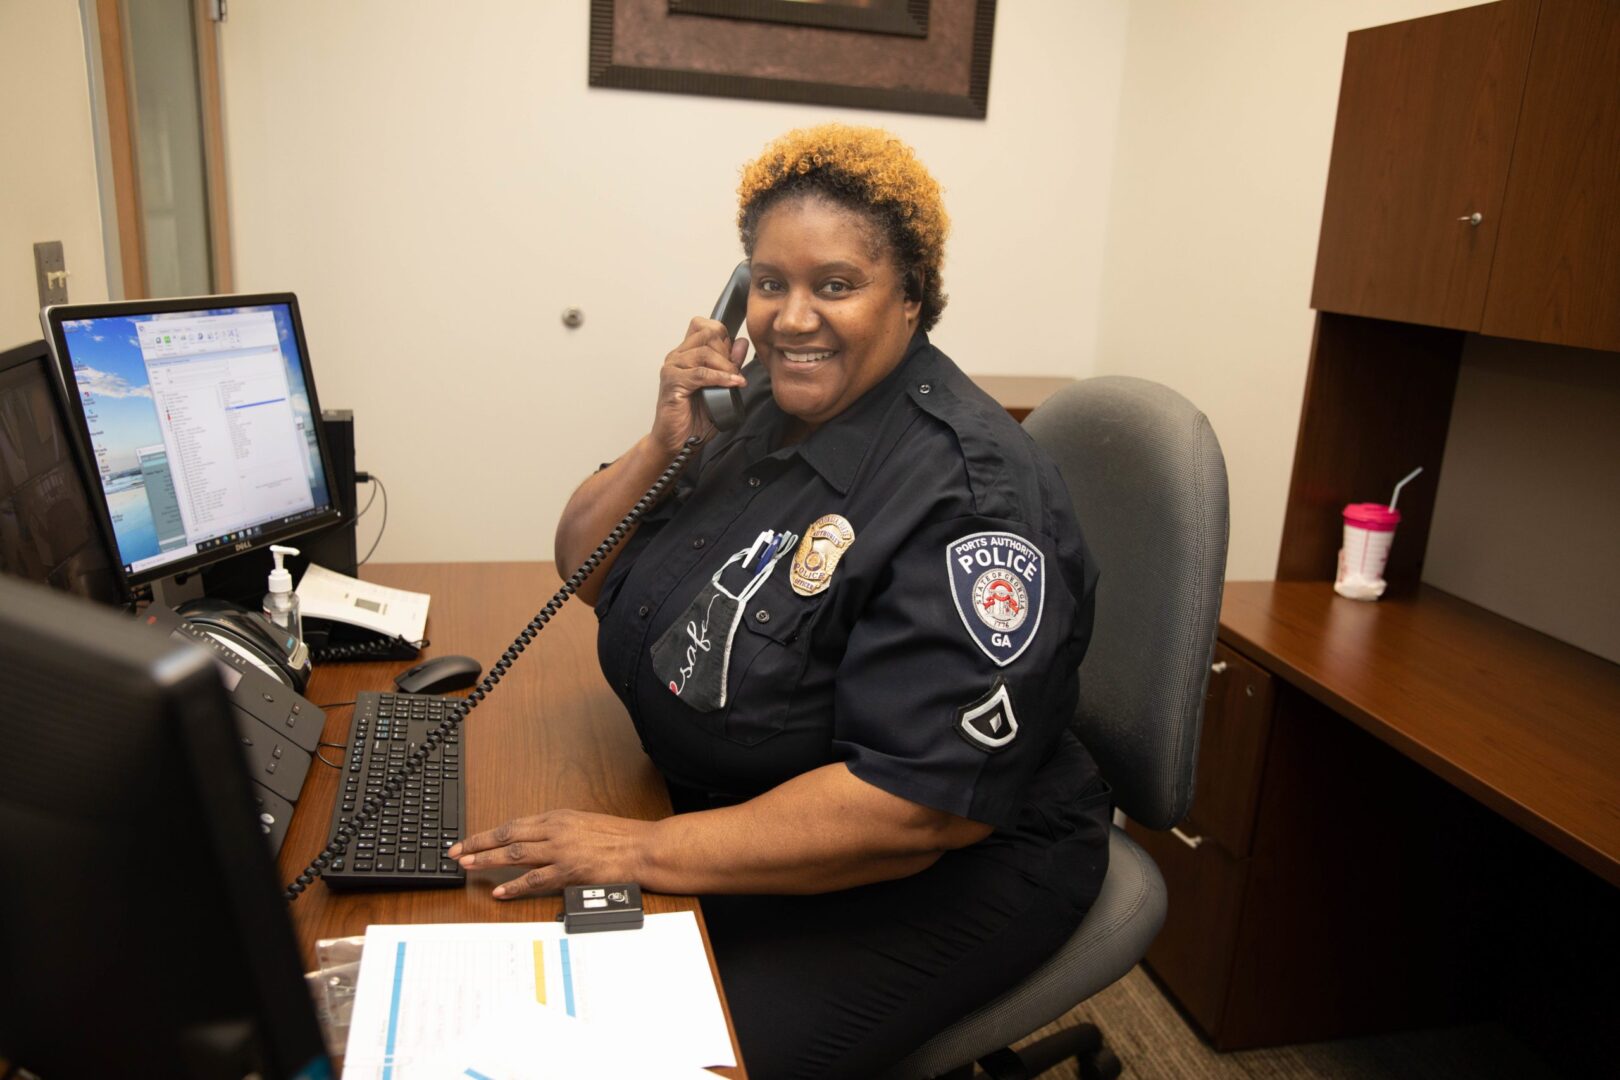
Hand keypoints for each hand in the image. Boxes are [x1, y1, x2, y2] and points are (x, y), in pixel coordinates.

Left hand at [448, 809, 653, 899]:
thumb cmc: (617, 837)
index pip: (512, 824)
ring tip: (468, 867)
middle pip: (507, 836)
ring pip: (515, 853)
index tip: (467, 842)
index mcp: (557, 817)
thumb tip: (530, 840)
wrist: (641, 848)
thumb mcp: (581, 823)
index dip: (486, 834)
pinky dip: (515, 885)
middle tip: (455, 853)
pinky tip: (500, 891)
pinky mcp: (570, 871)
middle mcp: (555, 830)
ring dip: (489, 860)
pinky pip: (536, 879)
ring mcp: (561, 850)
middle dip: (477, 845)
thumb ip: (555, 831)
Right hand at [651, 318, 748, 455]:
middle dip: (726, 351)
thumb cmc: (695, 418)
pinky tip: (732, 384)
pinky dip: (720, 378)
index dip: (723, 336)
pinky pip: (700, 373)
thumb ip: (730, 365)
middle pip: (707, 334)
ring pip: (705, 352)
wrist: (679, 442)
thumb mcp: (721, 387)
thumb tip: (741, 343)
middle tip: (734, 371)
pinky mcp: (672, 382)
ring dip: (725, 366)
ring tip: (734, 380)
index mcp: (686, 353)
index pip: (704, 326)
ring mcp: (673, 367)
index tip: (733, 355)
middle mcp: (677, 356)